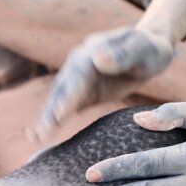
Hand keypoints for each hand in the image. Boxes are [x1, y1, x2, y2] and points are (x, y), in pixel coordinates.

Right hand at [33, 25, 174, 140]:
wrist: (150, 49)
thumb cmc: (150, 48)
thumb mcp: (143, 48)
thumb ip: (123, 53)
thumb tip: (97, 59)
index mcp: (95, 49)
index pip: (80, 73)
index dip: (71, 93)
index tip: (61, 112)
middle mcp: (81, 62)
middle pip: (64, 86)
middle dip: (52, 109)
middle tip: (41, 132)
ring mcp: (79, 76)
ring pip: (60, 97)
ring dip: (47, 116)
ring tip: (35, 137)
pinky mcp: (83, 90)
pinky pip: (66, 105)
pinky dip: (53, 118)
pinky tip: (38, 135)